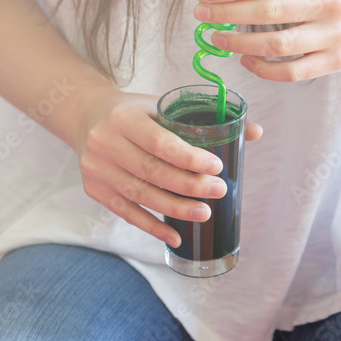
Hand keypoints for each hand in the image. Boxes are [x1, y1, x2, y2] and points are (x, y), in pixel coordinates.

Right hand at [75, 86, 262, 246]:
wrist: (85, 116)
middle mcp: (106, 143)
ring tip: (204, 213)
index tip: (216, 166)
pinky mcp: (95, 190)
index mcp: (124, 117)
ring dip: (175, 209)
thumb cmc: (133, 111)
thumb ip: (202, 117)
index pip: (160, 141)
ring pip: (141, 195)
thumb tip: (254, 131)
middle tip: (219, 191)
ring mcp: (98, 169)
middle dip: (188, 185)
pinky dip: (152, 226)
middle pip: (152, 171)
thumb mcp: (160, 104)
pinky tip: (176, 235)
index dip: (189, 157)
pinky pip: (127, 212)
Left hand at [194, 0, 340, 81]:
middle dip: (227, 14)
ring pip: (276, 45)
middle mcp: (330, 3)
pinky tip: (246, 60)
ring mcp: (335, 35)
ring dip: (239, 44)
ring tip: (217, 39)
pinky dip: (262, 68)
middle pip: (267, 12)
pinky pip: (291, 72)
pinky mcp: (337, 62)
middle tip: (202, 15)